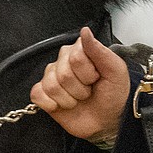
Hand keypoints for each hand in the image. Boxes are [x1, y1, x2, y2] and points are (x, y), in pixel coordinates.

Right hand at [30, 27, 129, 143]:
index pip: (75, 57)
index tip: (97, 78)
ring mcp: (51, 76)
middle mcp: (63, 60)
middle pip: (63, 73)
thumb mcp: (115, 71)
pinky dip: (51, 104)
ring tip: (78, 99)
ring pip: (51, 85)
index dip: (88, 73)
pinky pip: (37, 94)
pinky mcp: (42, 93)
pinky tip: (62, 105)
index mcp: (80, 50)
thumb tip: (85, 31)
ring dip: (69, 99)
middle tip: (89, 91)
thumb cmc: (113, 94)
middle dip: (80, 88)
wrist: (106, 120)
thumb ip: (99, 51)